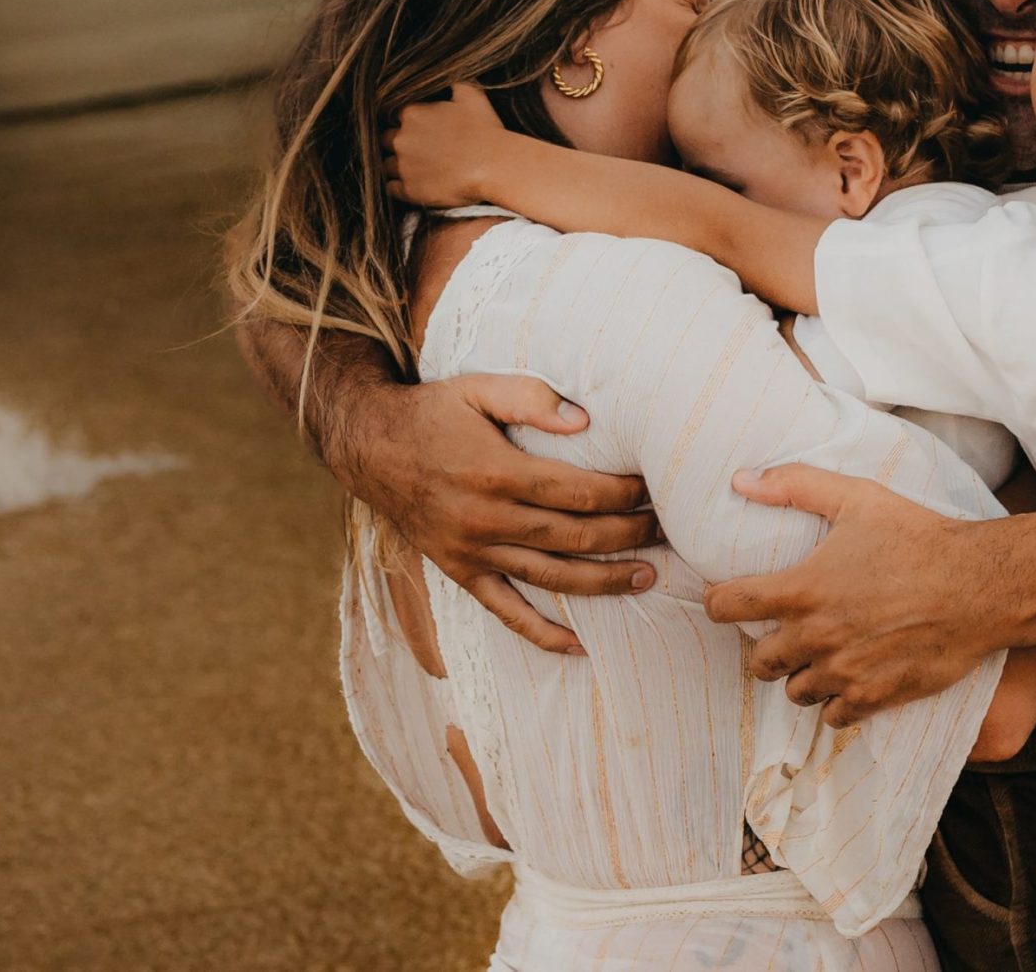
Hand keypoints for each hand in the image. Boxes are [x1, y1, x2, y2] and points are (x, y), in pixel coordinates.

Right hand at [339, 371, 659, 653]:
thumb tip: (585, 420)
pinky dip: (541, 634)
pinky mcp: (460, 572)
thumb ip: (531, 399)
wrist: (370, 447)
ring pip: (551, 577)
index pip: (577, 492)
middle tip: (666, 529)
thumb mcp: (477, 388)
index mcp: (497, 473)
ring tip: (647, 578)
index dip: (622, 494)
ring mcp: (473, 552)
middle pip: (574, 537)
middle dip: (628, 535)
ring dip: (604, 582)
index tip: (652, 488)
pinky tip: (578, 648)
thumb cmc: (432, 412)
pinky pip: (505, 611)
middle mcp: (487, 519)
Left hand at [381, 83, 508, 207]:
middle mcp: (402, 139)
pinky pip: (391, 188)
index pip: (393, 114)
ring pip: (385, 164)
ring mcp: (404, 166)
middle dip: (397, 142)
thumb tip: (448, 79)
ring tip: (414, 168)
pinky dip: (397, 186)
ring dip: (395, 165)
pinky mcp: (410, 190)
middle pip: (385, 139)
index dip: (404, 121)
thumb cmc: (485, 130)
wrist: (495, 166)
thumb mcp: (472, 96)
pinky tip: (412, 183)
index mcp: (412, 114)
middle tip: (415, 148)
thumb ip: (454, 84)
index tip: (417, 127)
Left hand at [703, 464, 1001, 725]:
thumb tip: (740, 480)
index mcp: (801, 590)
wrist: (980, 585)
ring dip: (801, 676)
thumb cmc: (919, 537)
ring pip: (795, 692)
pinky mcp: (874, 696)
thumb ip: (795, 486)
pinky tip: (849, 680)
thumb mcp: (857, 498)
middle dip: (765, 648)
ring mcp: (844, 671)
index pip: (727, 607)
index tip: (729, 600)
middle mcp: (815, 636)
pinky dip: (836, 702)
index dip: (719, 603)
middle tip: (784, 633)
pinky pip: (833, 717)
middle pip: (758, 662)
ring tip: (821, 656)